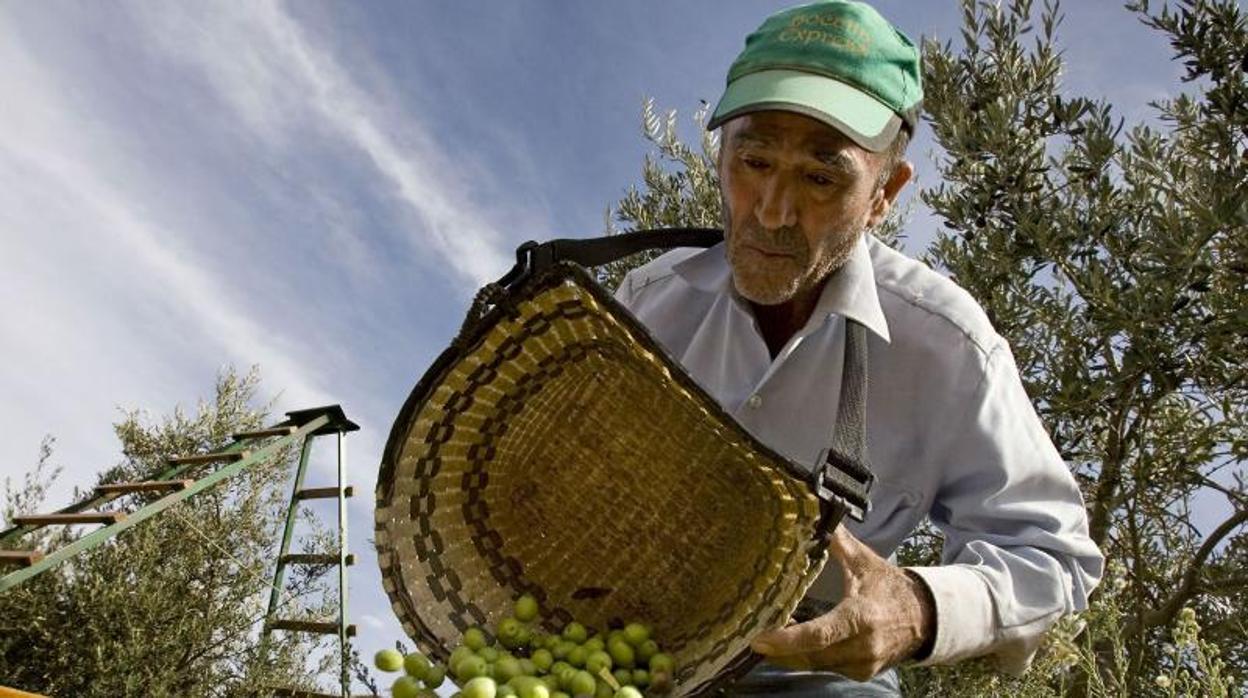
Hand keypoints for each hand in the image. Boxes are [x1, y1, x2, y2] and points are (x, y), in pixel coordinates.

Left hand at [749, 525, 935, 680]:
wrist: (925, 618)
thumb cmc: (890, 587)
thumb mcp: (864, 562)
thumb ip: (838, 541)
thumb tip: (816, 513)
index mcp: (862, 617)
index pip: (819, 635)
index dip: (787, 639)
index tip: (760, 638)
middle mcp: (863, 646)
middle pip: (810, 655)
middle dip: (780, 648)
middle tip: (752, 634)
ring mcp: (863, 664)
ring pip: (815, 664)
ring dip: (791, 653)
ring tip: (768, 635)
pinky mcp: (861, 674)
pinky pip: (826, 668)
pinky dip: (808, 656)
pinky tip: (794, 642)